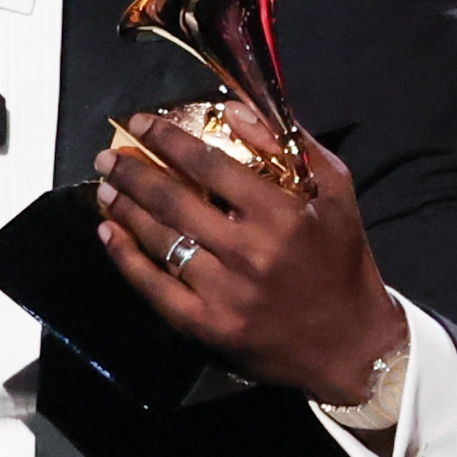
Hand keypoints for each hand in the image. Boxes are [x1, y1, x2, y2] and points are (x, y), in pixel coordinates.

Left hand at [92, 105, 408, 404]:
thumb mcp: (335, 193)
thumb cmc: (342, 262)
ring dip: (124, 210)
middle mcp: (248, 252)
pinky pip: (154, 287)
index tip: (142, 123)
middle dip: (133, 173)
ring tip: (106, 189)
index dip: (168, 140)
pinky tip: (110, 235)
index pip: (209, 165)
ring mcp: (224, 293)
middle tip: (107, 156)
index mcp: (280, 215)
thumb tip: (234, 111)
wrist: (350, 346)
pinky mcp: (207, 327)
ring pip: (160, 241)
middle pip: (173, 201)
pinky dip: (126, 258)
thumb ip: (289, 145)